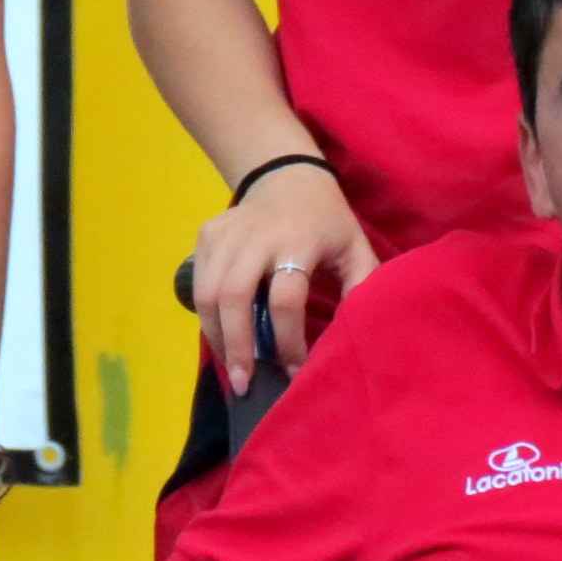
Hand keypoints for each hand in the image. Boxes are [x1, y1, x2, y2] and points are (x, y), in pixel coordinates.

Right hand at [194, 163, 378, 393]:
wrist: (289, 176)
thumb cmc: (327, 220)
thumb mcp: (355, 247)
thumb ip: (362, 285)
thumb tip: (357, 332)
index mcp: (300, 241)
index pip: (285, 299)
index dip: (288, 339)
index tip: (294, 368)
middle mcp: (258, 237)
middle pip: (235, 297)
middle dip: (237, 346)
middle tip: (244, 384)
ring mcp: (227, 234)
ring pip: (209, 294)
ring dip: (218, 337)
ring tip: (231, 368)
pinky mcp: (207, 234)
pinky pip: (199, 283)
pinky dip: (207, 315)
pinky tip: (222, 335)